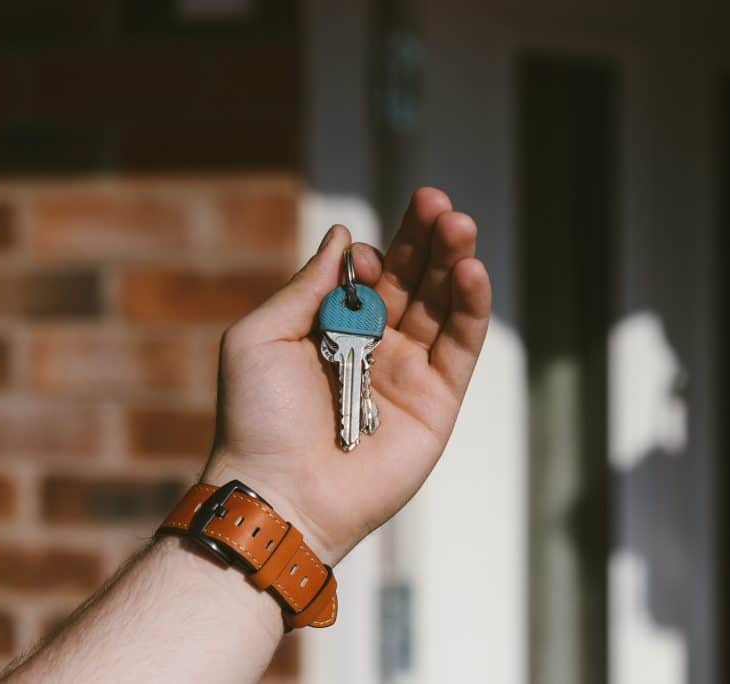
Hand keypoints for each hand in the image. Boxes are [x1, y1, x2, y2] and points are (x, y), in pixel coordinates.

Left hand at [201, 188, 490, 563]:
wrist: (280, 492)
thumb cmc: (258, 417)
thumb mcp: (260, 337)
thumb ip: (306, 287)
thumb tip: (342, 236)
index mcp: (333, 328)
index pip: (371, 275)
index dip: (378, 253)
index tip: (368, 255)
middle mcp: (376, 345)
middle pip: (414, 280)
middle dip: (427, 240)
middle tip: (439, 204)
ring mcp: (409, 372)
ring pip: (443, 305)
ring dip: (455, 262)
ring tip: (459, 226)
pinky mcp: (438, 401)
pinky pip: (462, 347)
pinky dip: (471, 308)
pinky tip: (470, 273)